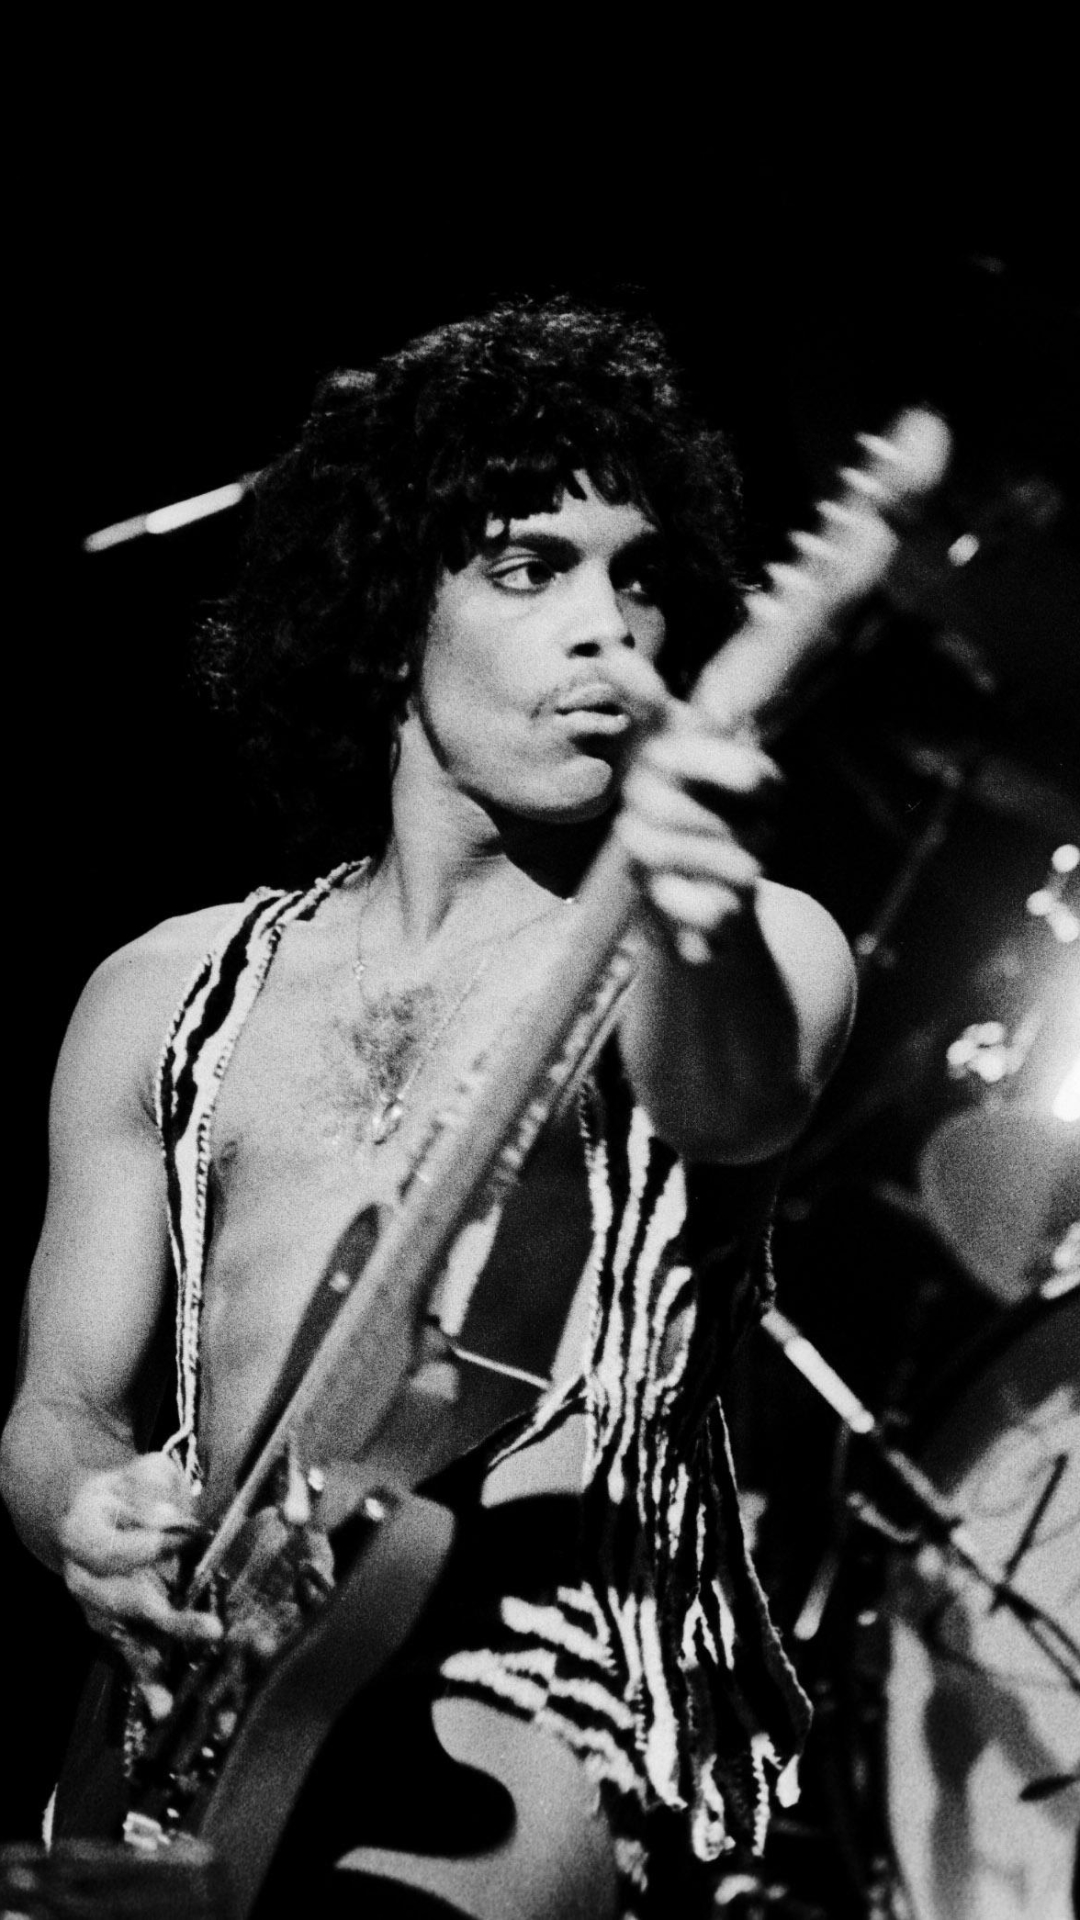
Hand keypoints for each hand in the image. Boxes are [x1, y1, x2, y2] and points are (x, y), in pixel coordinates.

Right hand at [60, 1452, 221, 1715]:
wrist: (93, 1513)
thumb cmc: (129, 1489)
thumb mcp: (143, 1472)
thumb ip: (155, 1490)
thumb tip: (174, 1522)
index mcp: (82, 1532)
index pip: (112, 1549)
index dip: (150, 1546)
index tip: (189, 1537)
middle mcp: (83, 1578)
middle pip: (124, 1602)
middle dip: (169, 1618)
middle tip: (213, 1628)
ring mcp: (96, 1610)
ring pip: (128, 1639)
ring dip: (160, 1664)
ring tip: (179, 1694)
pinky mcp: (113, 1630)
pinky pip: (130, 1656)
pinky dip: (147, 1683)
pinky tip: (162, 1708)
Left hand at [604, 651, 779, 954]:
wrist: (678, 909)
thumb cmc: (668, 818)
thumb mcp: (658, 758)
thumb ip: (646, 706)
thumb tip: (609, 647)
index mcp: (757, 783)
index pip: (751, 768)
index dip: (694, 762)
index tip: (658, 761)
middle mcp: (762, 826)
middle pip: (695, 806)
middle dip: (652, 803)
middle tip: (637, 810)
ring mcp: (750, 876)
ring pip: (693, 854)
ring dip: (648, 851)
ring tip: (640, 852)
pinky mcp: (730, 924)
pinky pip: (699, 907)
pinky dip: (669, 900)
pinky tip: (661, 892)